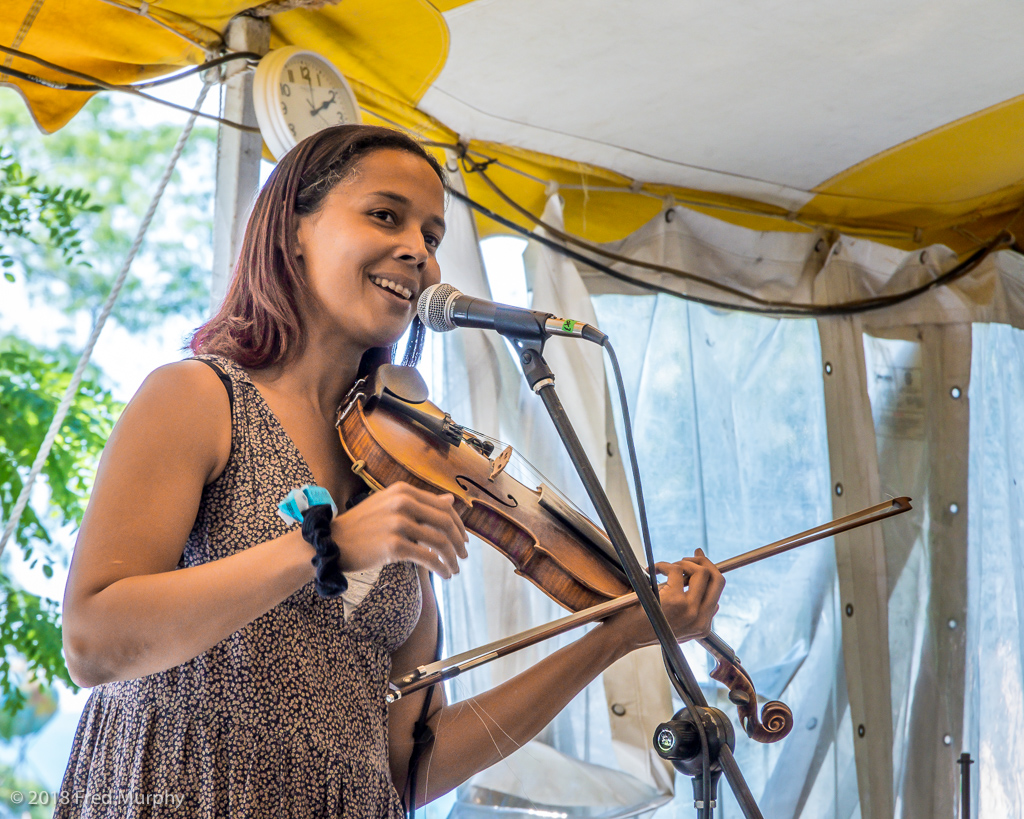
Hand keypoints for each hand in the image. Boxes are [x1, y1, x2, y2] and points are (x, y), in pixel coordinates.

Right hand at [330, 482, 468, 577]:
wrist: (332, 542)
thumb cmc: (362, 526)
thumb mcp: (390, 505)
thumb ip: (420, 503)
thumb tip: (450, 500)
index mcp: (403, 491)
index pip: (443, 506)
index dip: (458, 524)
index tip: (463, 538)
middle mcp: (402, 502)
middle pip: (445, 523)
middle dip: (459, 541)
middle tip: (463, 555)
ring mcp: (398, 523)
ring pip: (440, 541)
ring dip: (452, 558)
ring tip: (454, 569)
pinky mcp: (393, 545)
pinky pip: (427, 558)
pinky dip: (440, 567)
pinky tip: (444, 574)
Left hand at [603, 549, 723, 650]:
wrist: (623, 636)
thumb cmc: (645, 628)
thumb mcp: (677, 628)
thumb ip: (695, 614)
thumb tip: (715, 598)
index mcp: (702, 626)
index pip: (717, 591)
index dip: (710, 570)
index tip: (698, 559)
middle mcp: (700, 620)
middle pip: (717, 579)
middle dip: (703, 562)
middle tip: (688, 558)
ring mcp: (689, 610)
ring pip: (701, 572)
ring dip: (684, 563)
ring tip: (667, 567)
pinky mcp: (674, 600)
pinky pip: (677, 570)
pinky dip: (664, 565)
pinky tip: (653, 570)